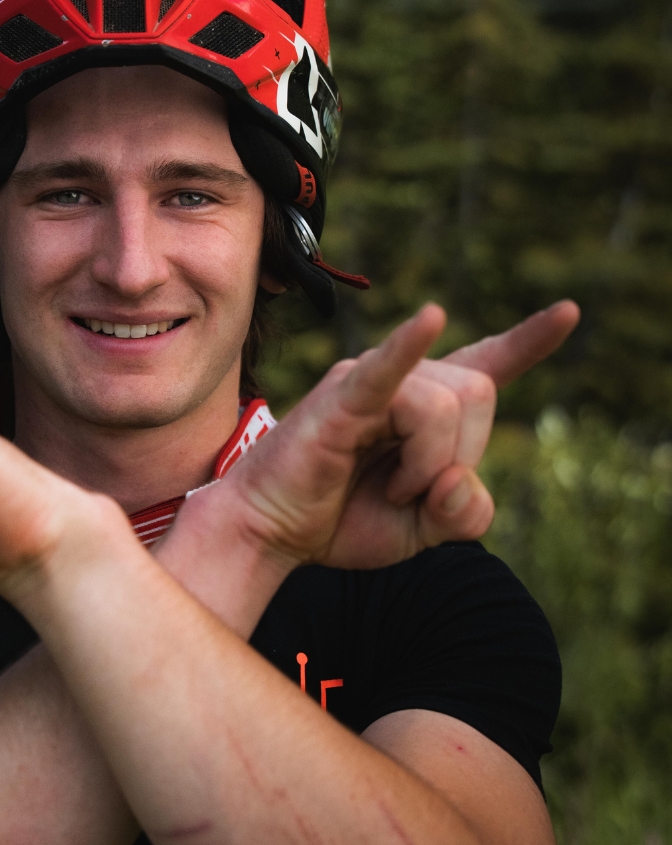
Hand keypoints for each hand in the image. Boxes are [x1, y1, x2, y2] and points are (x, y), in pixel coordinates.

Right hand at [199, 300, 578, 571]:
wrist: (274, 532)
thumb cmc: (340, 518)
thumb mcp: (423, 532)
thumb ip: (463, 513)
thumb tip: (460, 479)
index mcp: (427, 407)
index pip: (488, 364)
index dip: (530, 341)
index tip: (570, 313)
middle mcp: (403, 381)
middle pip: (479, 394)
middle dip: (460, 455)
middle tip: (409, 491)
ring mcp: (371, 380)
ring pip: (445, 405)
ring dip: (425, 464)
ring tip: (388, 486)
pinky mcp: (342, 398)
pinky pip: (386, 370)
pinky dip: (408, 347)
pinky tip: (431, 319)